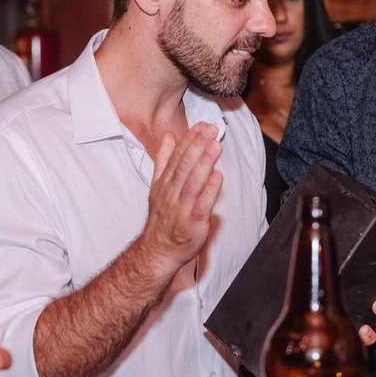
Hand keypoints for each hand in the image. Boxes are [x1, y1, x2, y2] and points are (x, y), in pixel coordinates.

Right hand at [136, 123, 222, 273]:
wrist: (157, 251)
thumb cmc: (162, 219)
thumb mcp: (158, 185)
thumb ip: (164, 160)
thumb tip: (170, 136)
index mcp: (164, 182)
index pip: (177, 156)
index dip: (190, 139)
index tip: (202, 125)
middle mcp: (172, 193)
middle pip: (185, 165)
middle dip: (198, 146)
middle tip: (211, 129)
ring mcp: (181, 208)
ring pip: (193, 182)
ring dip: (205, 162)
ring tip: (216, 146)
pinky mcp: (193, 223)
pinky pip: (201, 205)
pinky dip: (209, 190)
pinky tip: (218, 177)